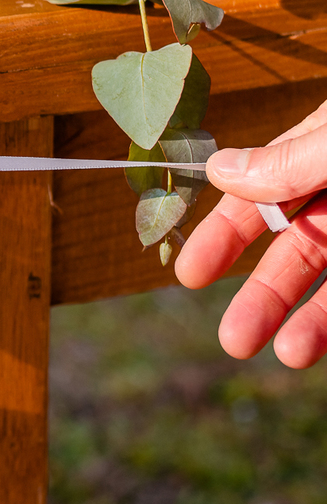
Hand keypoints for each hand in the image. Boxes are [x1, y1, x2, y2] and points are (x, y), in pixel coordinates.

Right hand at [176, 99, 326, 367]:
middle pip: (299, 245)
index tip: (189, 276)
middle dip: (264, 294)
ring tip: (288, 355)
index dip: (223, 235)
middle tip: (235, 340)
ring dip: (314, 319)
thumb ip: (292, 157)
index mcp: (325, 147)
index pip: (263, 193)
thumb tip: (217, 170)